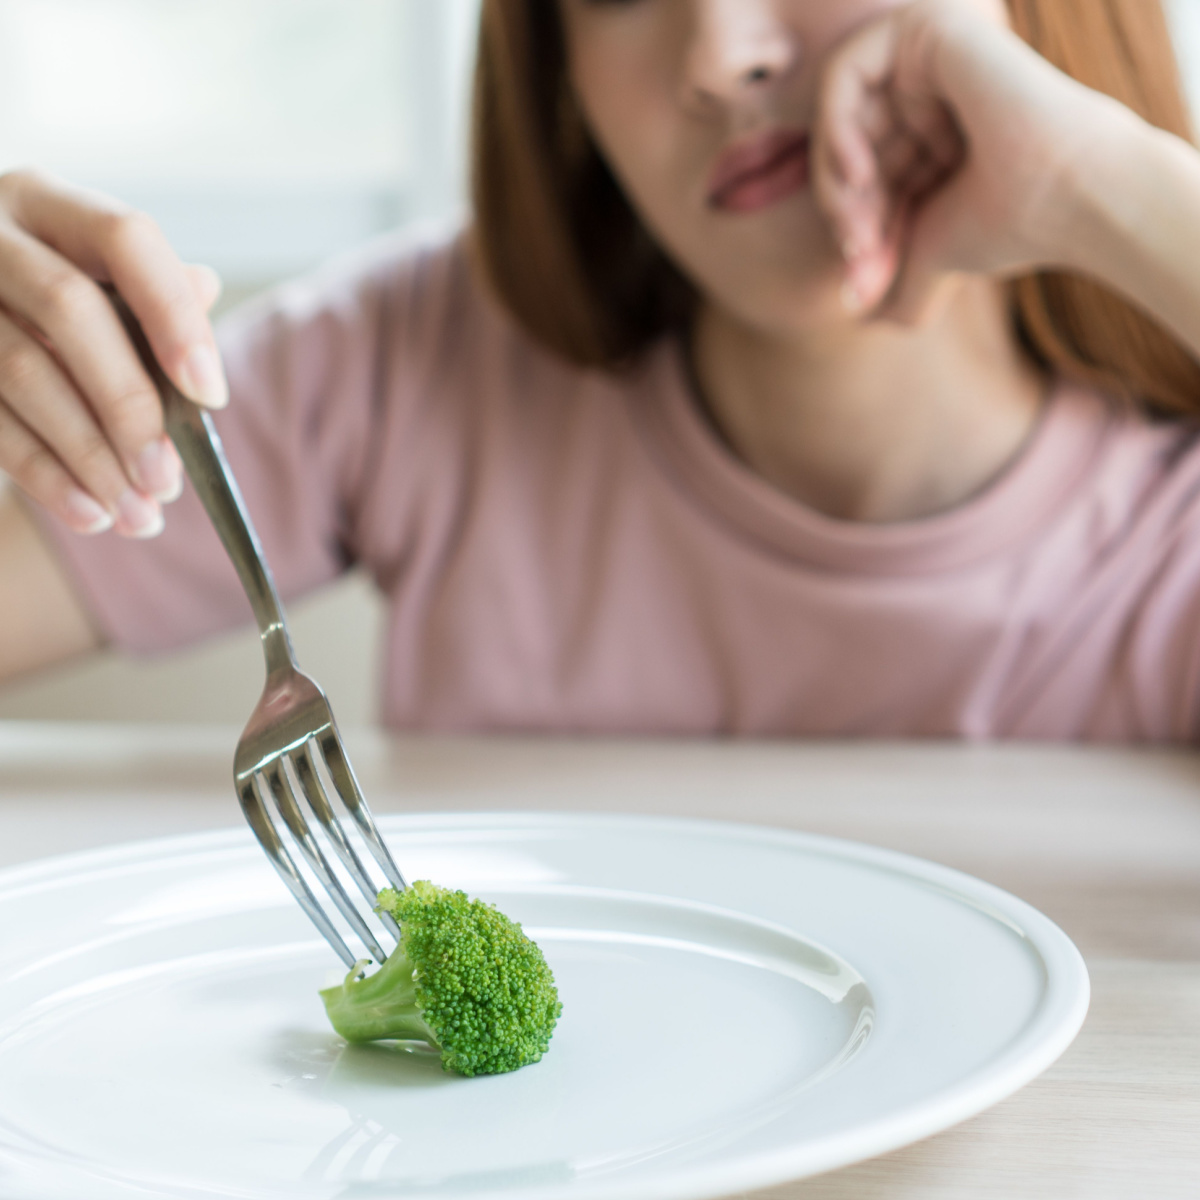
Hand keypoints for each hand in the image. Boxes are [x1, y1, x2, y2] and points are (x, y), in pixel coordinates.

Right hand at [0, 170, 226, 536]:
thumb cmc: (48, 303)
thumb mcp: (95, 279)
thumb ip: (150, 291)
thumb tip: (203, 288)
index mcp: (48, 203)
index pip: (126, 240)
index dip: (174, 317)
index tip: (210, 395)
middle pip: (69, 310)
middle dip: (129, 406)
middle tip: (167, 480)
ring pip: (21, 371)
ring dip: (89, 457)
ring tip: (137, 515)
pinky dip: (42, 474)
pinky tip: (89, 512)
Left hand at [811, 0, 1131, 322]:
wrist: (1068, 196)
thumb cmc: (1009, 228)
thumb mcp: (930, 256)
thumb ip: (891, 281)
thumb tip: (855, 310)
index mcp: (931, 125)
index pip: (857, 167)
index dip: (850, 221)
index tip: (864, 269)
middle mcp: (927, 84)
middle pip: (843, 140)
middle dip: (841, 207)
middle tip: (860, 252)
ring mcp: (926, 52)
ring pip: (835, 113)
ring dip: (834, 180)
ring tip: (859, 226)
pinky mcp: (925, 29)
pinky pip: (842, 74)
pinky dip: (833, 131)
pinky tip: (854, 178)